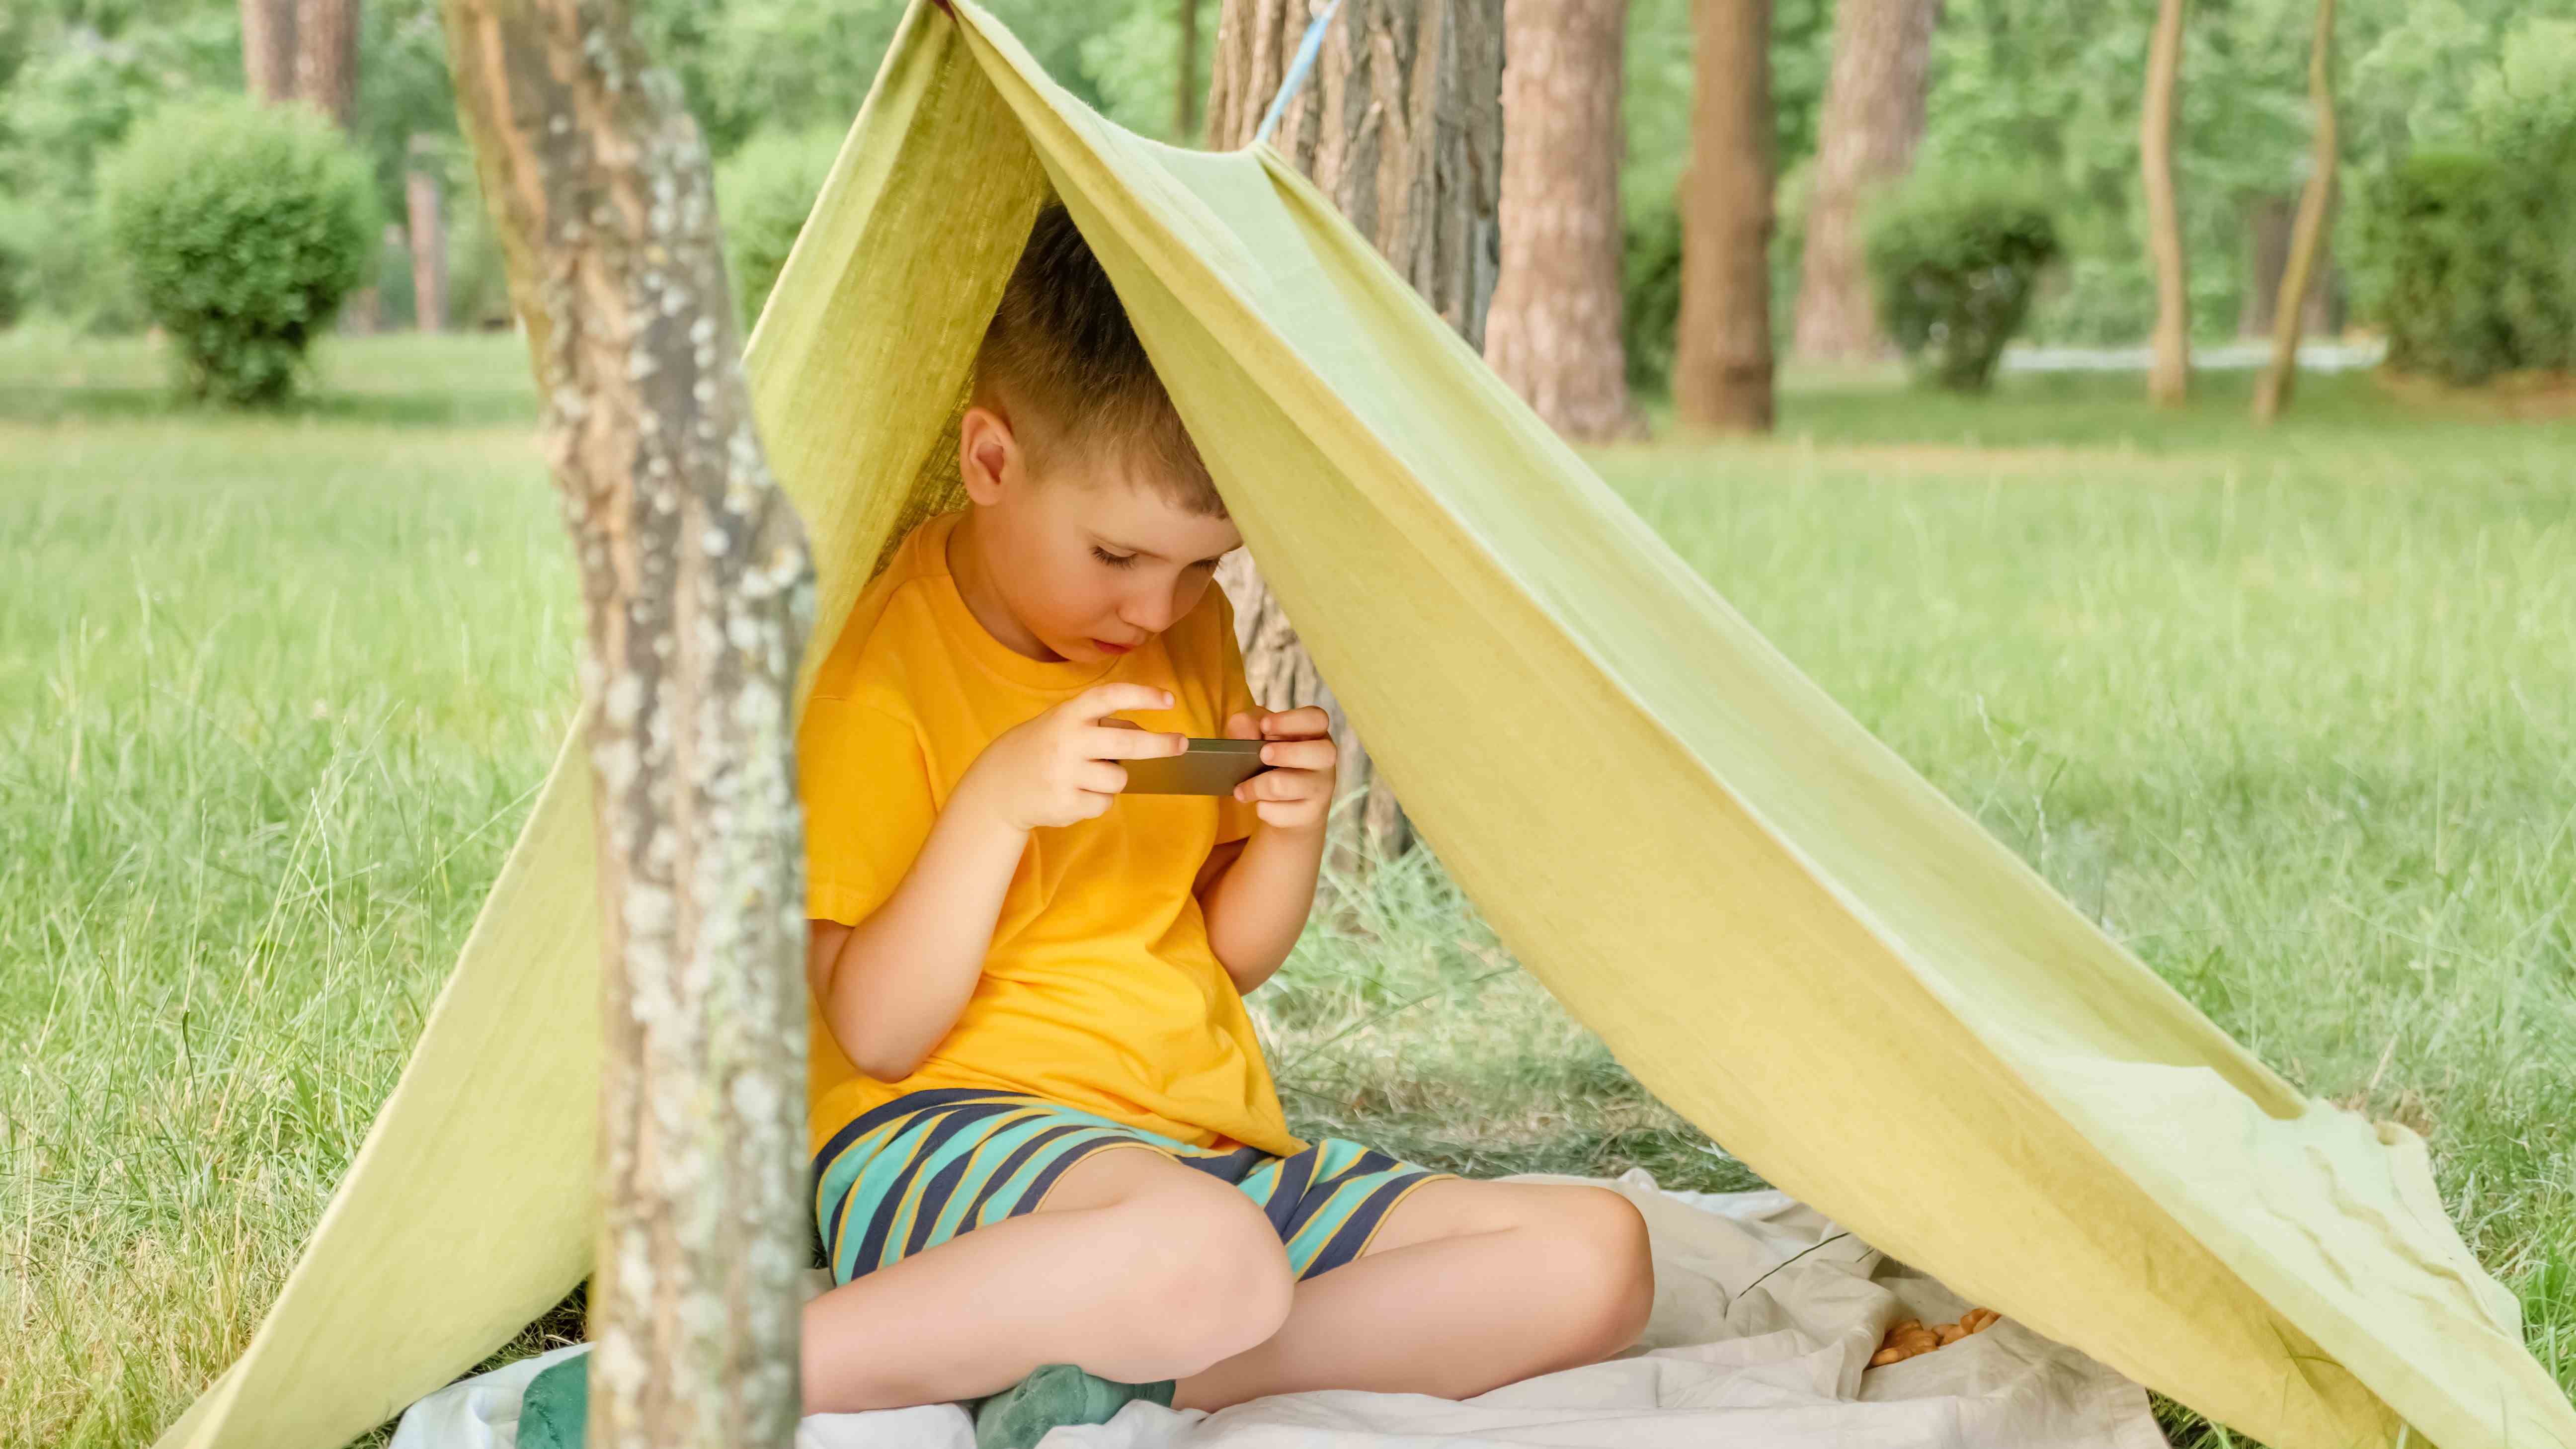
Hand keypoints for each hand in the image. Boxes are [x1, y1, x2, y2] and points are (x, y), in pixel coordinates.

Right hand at [962, 683, 1186, 832]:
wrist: (1000, 784)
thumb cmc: (1044, 747)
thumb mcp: (1066, 724)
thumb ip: (1102, 724)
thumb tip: (1146, 732)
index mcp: (1069, 714)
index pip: (1109, 697)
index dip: (1142, 696)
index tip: (1170, 699)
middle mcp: (1067, 740)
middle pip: (1127, 742)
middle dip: (1160, 744)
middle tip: (1181, 744)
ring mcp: (1064, 773)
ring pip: (1119, 778)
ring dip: (1114, 779)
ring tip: (1088, 776)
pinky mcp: (1064, 803)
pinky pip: (1104, 803)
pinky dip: (1098, 800)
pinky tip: (1075, 793)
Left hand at [1222, 704, 1335, 833]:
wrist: (1284, 806)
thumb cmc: (1270, 760)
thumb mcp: (1255, 735)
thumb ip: (1247, 724)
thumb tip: (1245, 732)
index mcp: (1315, 732)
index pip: (1317, 719)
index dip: (1291, 720)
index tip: (1264, 726)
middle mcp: (1325, 759)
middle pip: (1321, 752)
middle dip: (1285, 753)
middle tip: (1261, 755)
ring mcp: (1321, 788)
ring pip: (1287, 785)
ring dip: (1257, 786)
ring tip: (1242, 789)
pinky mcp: (1311, 814)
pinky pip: (1282, 813)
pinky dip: (1263, 809)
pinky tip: (1261, 804)